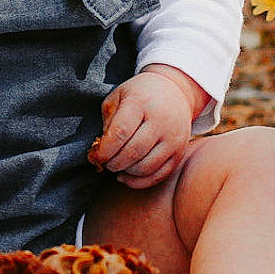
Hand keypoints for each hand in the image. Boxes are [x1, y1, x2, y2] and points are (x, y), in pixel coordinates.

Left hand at [89, 66, 207, 189]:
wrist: (175, 91)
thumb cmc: (140, 94)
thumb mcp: (118, 97)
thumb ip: (108, 122)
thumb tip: (100, 151)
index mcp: (140, 102)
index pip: (120, 133)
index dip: (104, 150)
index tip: (95, 156)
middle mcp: (160, 121)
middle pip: (132, 153)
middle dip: (113, 163)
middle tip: (105, 161)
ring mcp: (173, 138)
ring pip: (145, 168)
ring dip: (126, 172)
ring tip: (117, 165)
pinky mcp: (179, 152)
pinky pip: (158, 176)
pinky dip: (139, 181)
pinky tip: (128, 175)